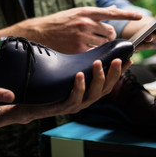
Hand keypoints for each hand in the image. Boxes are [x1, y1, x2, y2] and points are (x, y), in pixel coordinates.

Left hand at [6, 58, 132, 123]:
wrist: (27, 104)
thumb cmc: (48, 89)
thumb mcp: (65, 75)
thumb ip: (78, 66)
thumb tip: (89, 49)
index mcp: (87, 92)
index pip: (108, 81)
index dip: (119, 72)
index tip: (128, 59)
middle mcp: (84, 100)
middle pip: (105, 89)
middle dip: (113, 74)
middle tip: (118, 60)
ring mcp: (74, 105)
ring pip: (93, 94)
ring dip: (98, 78)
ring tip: (98, 64)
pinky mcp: (62, 108)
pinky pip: (74, 98)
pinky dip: (78, 86)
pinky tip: (79, 75)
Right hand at [25, 6, 141, 52]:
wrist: (40, 32)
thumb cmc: (59, 22)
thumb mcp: (76, 12)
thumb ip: (96, 12)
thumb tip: (114, 8)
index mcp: (86, 11)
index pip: (112, 12)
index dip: (128, 15)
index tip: (140, 17)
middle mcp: (85, 23)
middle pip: (111, 32)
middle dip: (110, 37)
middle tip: (102, 38)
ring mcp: (82, 37)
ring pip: (104, 44)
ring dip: (102, 45)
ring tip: (92, 44)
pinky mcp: (78, 49)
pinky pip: (95, 53)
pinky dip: (94, 53)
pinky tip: (86, 51)